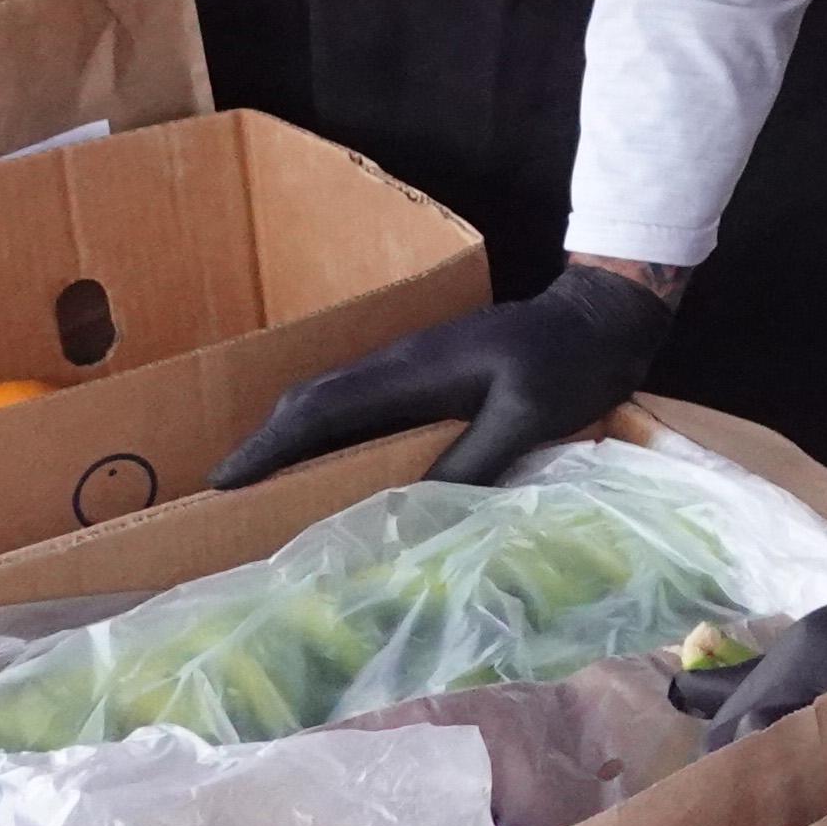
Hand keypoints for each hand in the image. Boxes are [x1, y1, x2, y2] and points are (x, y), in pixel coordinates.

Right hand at [209, 261, 678, 490]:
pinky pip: (365, 407)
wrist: (602, 316)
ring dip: (296, 439)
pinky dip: (333, 435)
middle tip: (229, 492)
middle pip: (313, 401)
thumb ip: (473, 459)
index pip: (320, 408)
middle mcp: (399, 364)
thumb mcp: (527, 415)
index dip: (269, 445)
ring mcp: (414, 365)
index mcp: (411, 370)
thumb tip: (412, 509)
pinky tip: (337, 466)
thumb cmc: (570, 362)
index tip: (223, 480)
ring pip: (335, 401)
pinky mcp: (433, 374)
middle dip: (266, 444)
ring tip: (266, 486)